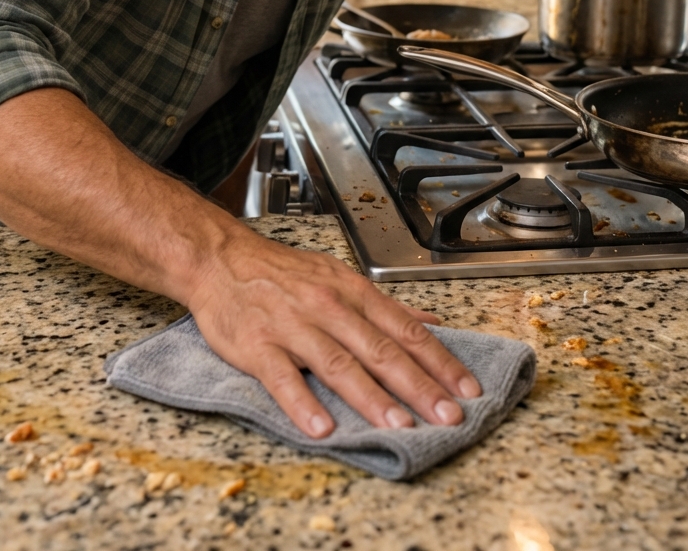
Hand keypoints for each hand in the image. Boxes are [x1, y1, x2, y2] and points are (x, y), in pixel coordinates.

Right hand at [186, 230, 481, 437]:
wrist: (221, 259)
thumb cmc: (282, 273)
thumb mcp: (338, 276)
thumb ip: (384, 305)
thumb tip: (431, 321)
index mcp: (351, 292)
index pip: (404, 329)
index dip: (438, 360)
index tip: (467, 388)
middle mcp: (327, 307)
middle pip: (380, 349)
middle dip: (418, 385)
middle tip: (448, 416)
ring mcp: (292, 327)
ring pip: (338, 364)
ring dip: (371, 397)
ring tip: (399, 426)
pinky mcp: (257, 346)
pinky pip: (283, 377)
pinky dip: (303, 403)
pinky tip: (322, 428)